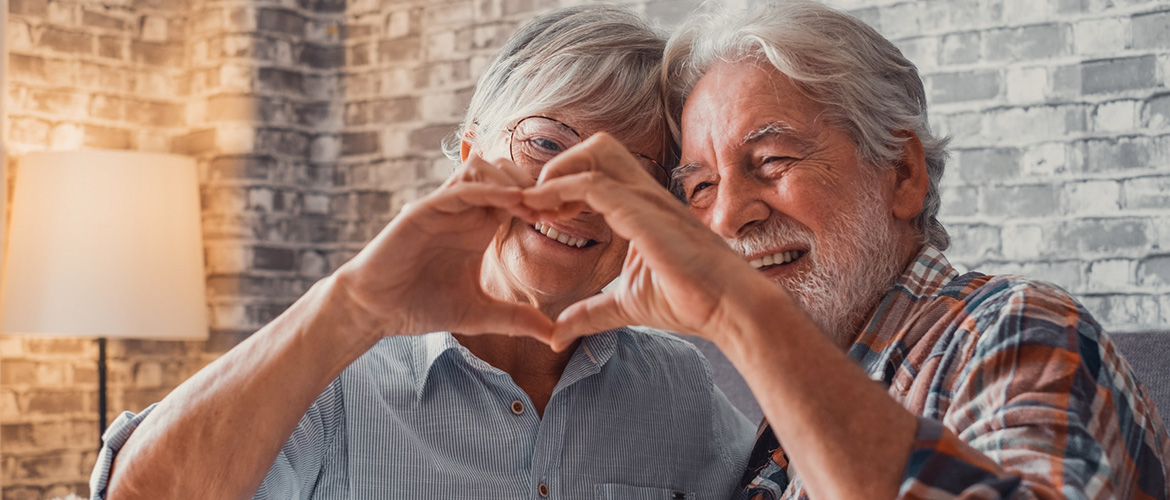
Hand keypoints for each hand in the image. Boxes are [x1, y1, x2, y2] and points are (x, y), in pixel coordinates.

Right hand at [332, 155, 553, 340]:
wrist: (376, 310)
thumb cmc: (422, 306)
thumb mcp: (480, 315)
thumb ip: (517, 319)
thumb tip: (556, 336)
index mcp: (479, 227)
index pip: (519, 196)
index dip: (545, 200)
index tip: (568, 216)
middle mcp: (464, 210)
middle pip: (506, 172)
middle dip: (535, 183)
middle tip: (558, 206)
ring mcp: (443, 206)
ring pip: (483, 167)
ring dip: (512, 179)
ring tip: (535, 204)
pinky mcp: (424, 209)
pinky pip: (460, 187)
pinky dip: (489, 188)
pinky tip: (513, 201)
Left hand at [522, 133, 779, 349]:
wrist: (730, 310)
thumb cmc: (691, 303)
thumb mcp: (626, 307)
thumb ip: (590, 313)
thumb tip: (556, 333)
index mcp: (642, 208)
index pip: (598, 171)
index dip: (562, 184)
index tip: (537, 214)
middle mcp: (645, 194)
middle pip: (597, 147)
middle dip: (560, 165)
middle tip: (537, 204)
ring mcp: (646, 200)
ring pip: (594, 154)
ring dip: (556, 174)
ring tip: (532, 206)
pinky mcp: (644, 214)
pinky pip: (593, 185)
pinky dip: (560, 190)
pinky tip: (541, 212)